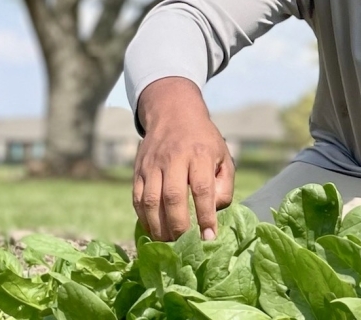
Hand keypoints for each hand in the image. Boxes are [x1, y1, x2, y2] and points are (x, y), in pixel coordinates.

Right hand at [132, 77, 234, 241]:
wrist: (174, 114)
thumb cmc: (204, 141)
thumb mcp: (223, 157)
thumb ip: (223, 185)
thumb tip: (214, 212)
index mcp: (200, 154)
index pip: (202, 189)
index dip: (205, 215)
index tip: (209, 237)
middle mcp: (173, 158)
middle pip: (172, 196)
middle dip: (178, 226)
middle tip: (185, 245)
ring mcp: (152, 164)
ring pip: (150, 200)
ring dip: (159, 227)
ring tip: (168, 243)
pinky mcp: (138, 170)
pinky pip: (137, 198)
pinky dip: (144, 218)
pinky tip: (153, 230)